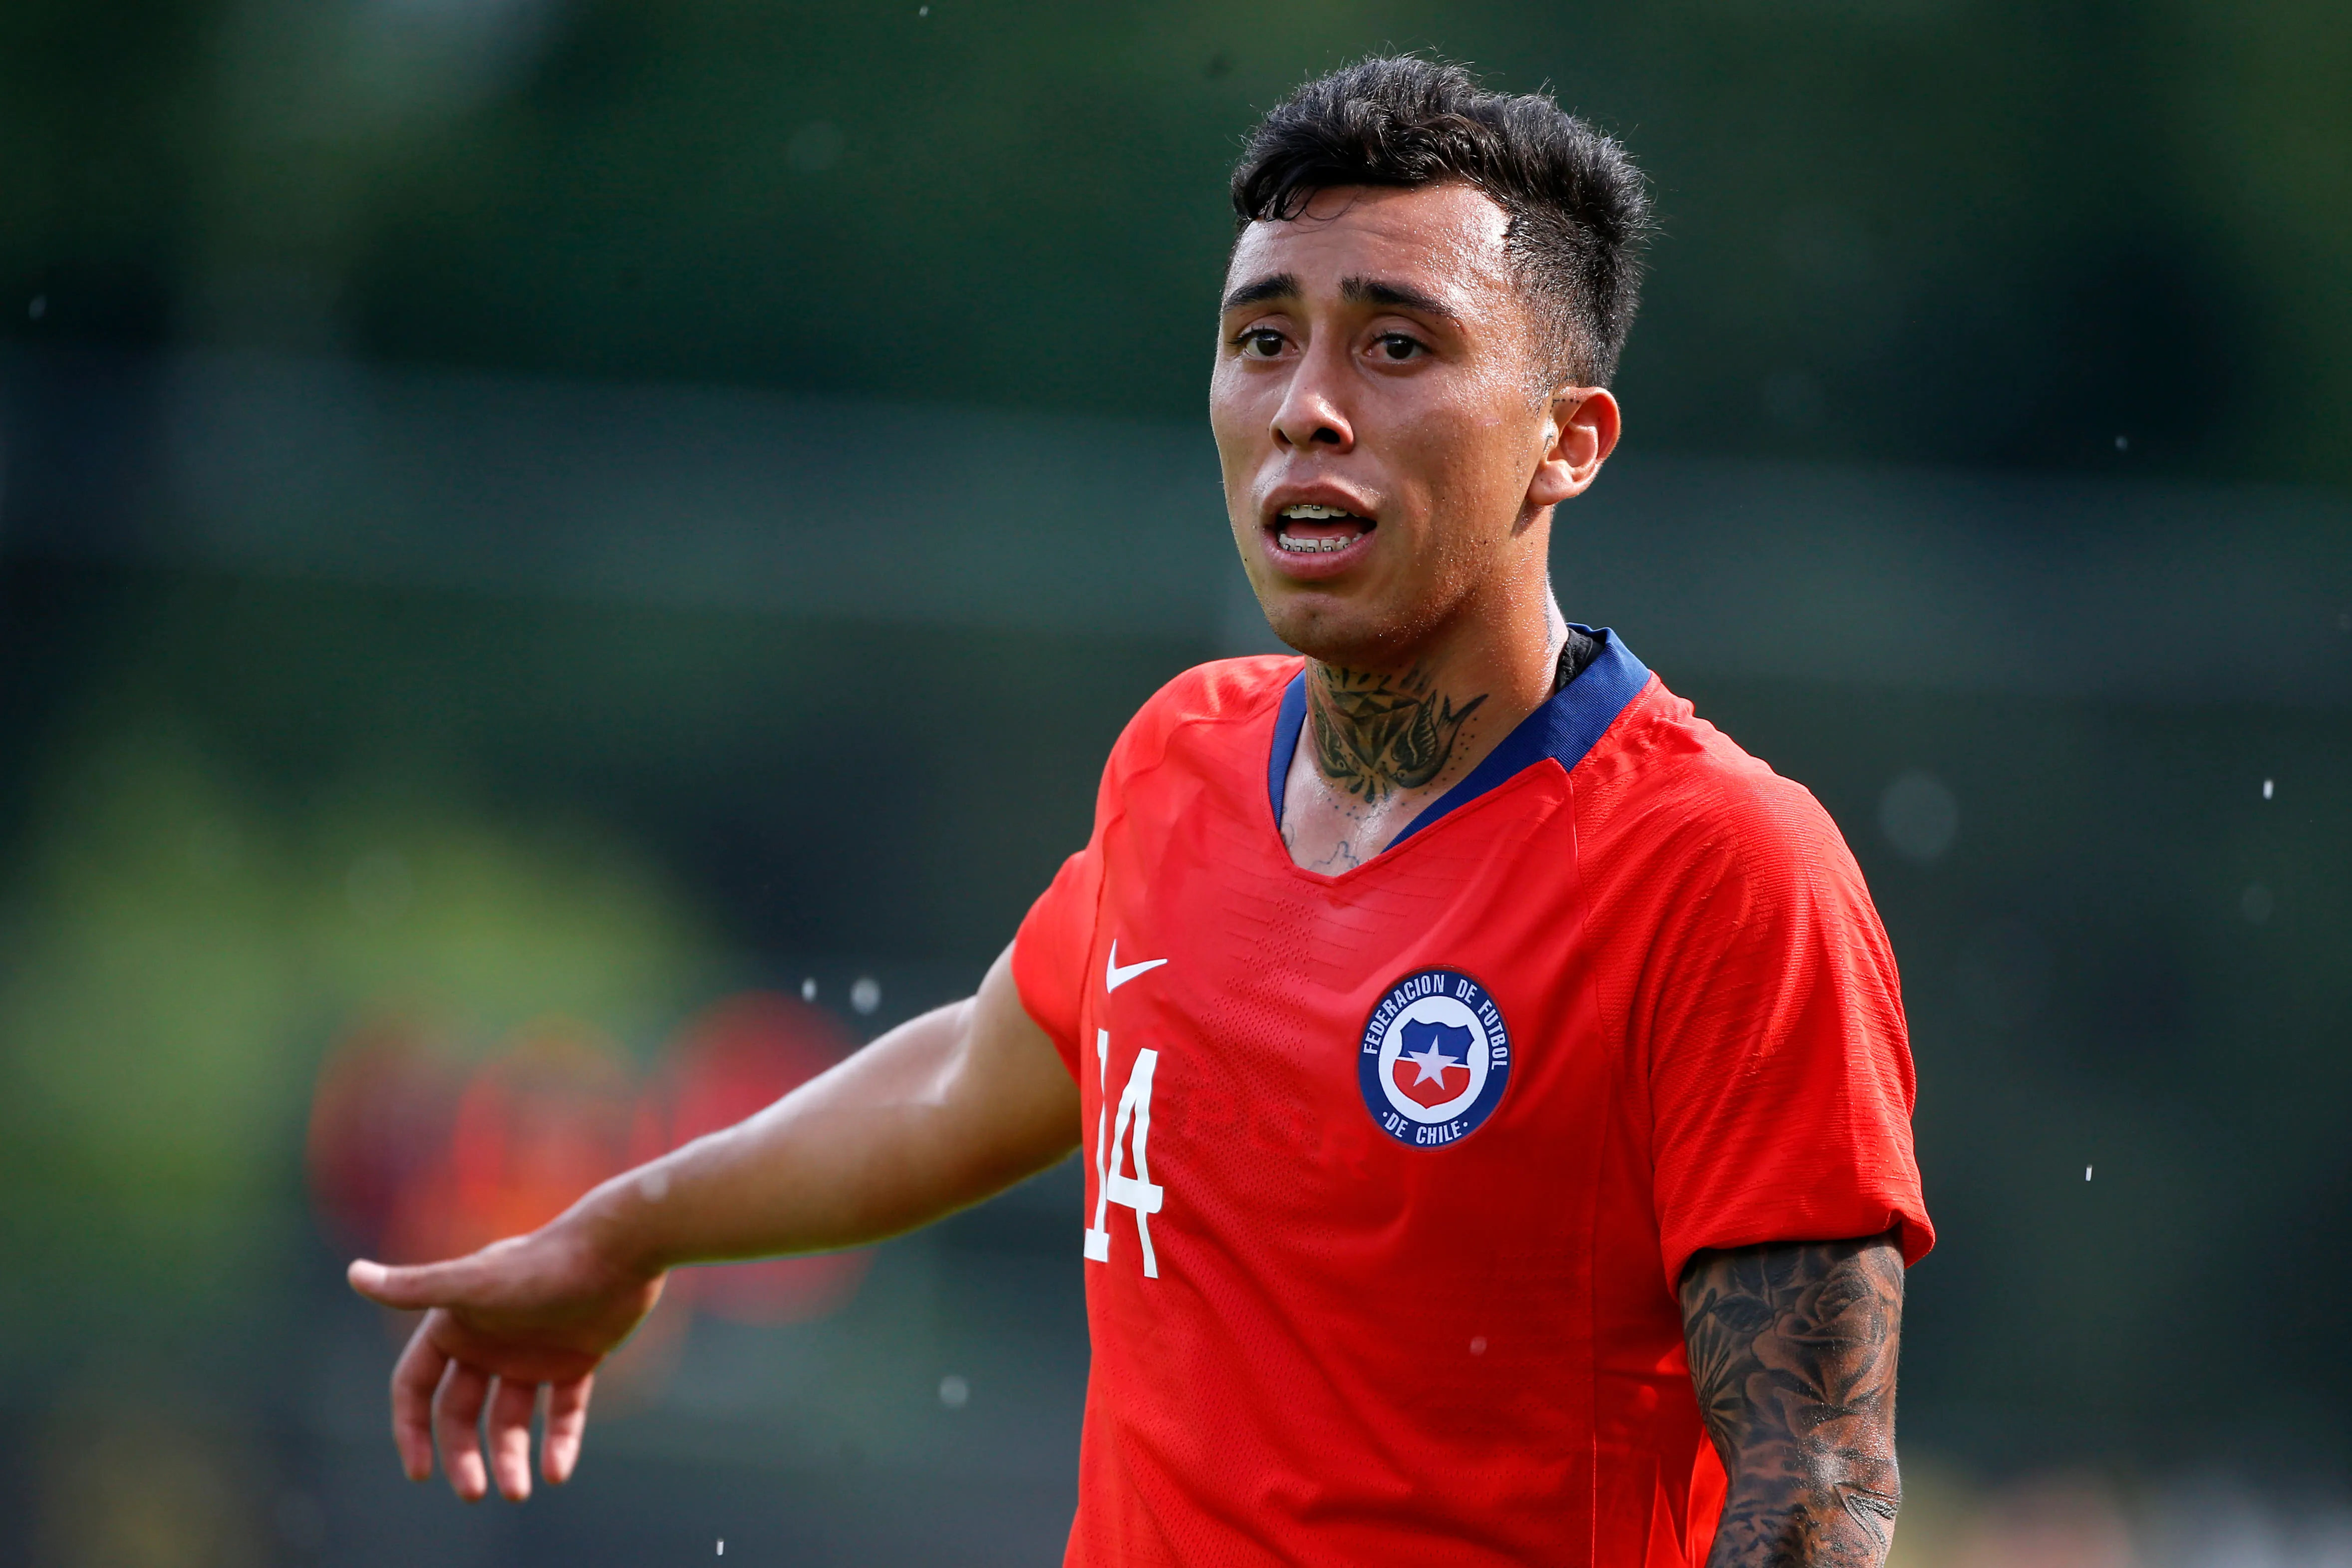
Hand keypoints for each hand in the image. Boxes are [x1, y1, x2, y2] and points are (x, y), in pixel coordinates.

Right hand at [348, 1222, 664, 1501]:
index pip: (416, 1386)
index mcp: (457, 1324)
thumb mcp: (475, 1284)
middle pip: (460, 1412)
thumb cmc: (543, 1264)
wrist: (621, 1248)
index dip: (411, 1429)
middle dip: (462, 1455)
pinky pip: (563, 1411)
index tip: (420, 1472)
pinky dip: (560, 1442)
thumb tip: (354, 1274)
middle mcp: (490, 1342)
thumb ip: (416, 1286)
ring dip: (510, 1456)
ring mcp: (533, 1353)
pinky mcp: (577, 1359)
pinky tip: (557, 1471)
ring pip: (511, 1419)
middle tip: (475, 1494)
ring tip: (520, 1491)